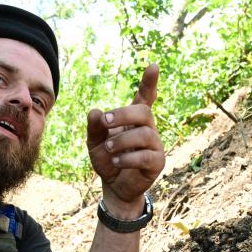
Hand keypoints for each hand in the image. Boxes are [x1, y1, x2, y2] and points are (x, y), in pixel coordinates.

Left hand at [86, 63, 165, 216]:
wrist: (113, 186)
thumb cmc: (107, 159)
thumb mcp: (94, 142)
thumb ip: (94, 127)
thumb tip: (95, 112)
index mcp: (134, 119)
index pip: (145, 97)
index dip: (149, 82)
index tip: (153, 66)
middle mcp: (148, 128)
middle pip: (144, 112)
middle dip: (123, 114)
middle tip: (105, 122)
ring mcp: (155, 145)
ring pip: (145, 134)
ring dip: (122, 141)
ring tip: (108, 149)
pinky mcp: (157, 162)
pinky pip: (146, 156)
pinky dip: (128, 158)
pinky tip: (116, 162)